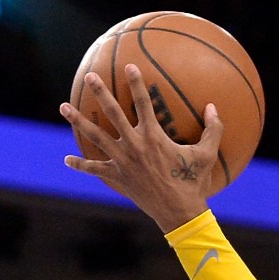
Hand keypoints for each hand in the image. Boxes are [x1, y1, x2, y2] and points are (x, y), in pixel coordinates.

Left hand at [60, 66, 219, 229]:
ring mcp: (123, 162)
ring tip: (64, 107)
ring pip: (95, 137)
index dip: (136, 83)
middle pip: (112, 113)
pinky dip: (81, 165)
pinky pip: (95, 169)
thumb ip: (213, 129)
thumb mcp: (207, 155)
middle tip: (90, 75)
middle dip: (101, 92)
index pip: (143, 102)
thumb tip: (214, 106)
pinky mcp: (118, 178)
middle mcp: (134, 145)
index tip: (129, 66)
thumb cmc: (193, 183)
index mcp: (154, 136)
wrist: (179, 213)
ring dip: (78, 121)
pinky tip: (67, 160)